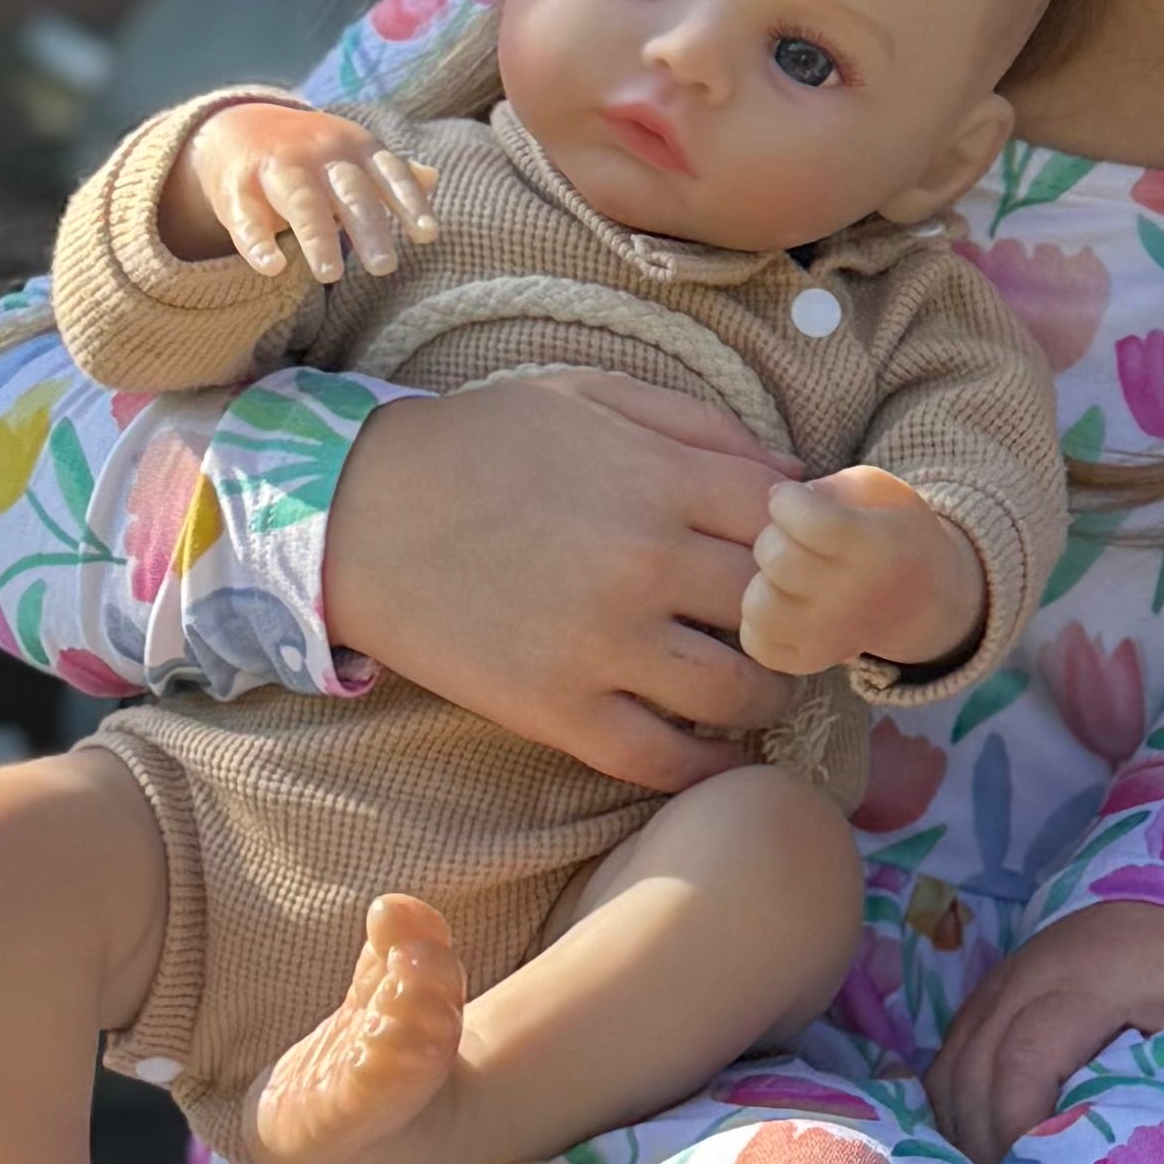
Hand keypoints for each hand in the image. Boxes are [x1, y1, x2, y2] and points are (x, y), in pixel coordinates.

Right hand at [168, 100, 437, 284]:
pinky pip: (248, 217)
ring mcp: (277, 168)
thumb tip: (433, 178)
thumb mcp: (352, 157)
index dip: (409, 202)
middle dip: (368, 227)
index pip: (389, 173)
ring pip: (302, 202)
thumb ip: (390, 174)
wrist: (236, 128)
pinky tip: (272, 267)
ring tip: (331, 274)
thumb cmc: (311, 157)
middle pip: (349, 192)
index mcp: (354, 148)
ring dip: (317, 237)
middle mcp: (318, 154)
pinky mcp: (237, 190)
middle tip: (385, 267)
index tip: (428, 235)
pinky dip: (258, 242)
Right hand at [327, 370, 796, 791]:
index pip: (787, 522)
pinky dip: (705, 765)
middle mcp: (644, 562)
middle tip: (792, 635)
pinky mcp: (557, 709)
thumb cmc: (479, 446)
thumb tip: (796, 472)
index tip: (798, 561)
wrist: (357, 513)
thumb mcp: (587, 397)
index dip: (805, 544)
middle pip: (777, 609)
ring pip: (738, 693)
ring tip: (754, 691)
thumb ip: (697, 426)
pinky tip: (711, 750)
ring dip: (764, 698)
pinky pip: (663, 760)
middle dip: (796, 623)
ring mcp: (602, 642)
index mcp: (659, 479)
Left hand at [741, 467, 985, 681]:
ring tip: (784, 574)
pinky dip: (758, 622)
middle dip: (774, 536)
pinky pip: (756, 644)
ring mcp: (830, 636)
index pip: (805, 519)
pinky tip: (782, 603)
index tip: (795, 499)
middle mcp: (852, 597)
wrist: (923, 598)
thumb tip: (778, 503)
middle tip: (793, 537)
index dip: (786, 499)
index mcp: (875, 547)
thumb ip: (831, 486)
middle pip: (776, 559)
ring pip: (758, 607)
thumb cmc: (891, 531)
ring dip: (762, 580)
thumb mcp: (879, 490)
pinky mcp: (811, 661)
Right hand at [926, 903, 1163, 1163]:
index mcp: (1077, 987)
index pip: (1027, 1056)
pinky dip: (951, 1121)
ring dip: (964, 1139)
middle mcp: (1018, 989)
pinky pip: (941, 1073)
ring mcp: (987, 999)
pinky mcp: (973, 1013)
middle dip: (987, 1148)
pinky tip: (979, 1162)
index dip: (1020, 1121)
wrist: (1137, 902)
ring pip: (948, 1077)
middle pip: (972, 1075)